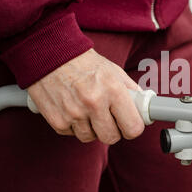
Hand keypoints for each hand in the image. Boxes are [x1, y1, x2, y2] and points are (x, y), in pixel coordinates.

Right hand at [27, 49, 144, 144]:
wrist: (48, 53)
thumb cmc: (83, 62)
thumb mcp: (113, 70)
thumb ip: (130, 90)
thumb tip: (143, 107)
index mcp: (112, 90)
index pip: (133, 127)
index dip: (133, 127)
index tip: (129, 124)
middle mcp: (94, 103)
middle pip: (112, 137)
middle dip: (113, 130)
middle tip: (109, 118)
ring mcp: (74, 114)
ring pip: (91, 138)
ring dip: (92, 128)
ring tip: (87, 109)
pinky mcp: (57, 121)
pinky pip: (73, 134)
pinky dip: (75, 125)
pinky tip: (72, 108)